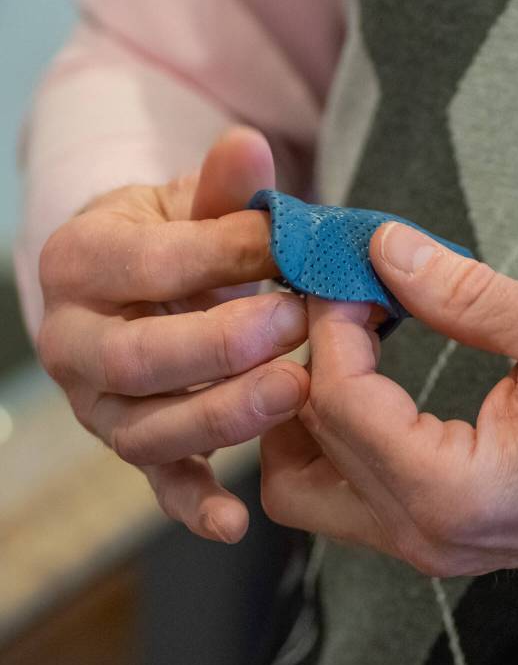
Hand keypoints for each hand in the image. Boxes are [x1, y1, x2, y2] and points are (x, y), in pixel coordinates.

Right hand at [37, 128, 309, 542]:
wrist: (137, 288)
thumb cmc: (173, 238)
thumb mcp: (191, 204)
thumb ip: (224, 186)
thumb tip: (250, 143)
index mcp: (80, 264)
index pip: (149, 264)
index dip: (221, 256)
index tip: (289, 248)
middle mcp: (74, 343)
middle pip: (139, 358)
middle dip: (220, 344)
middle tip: (295, 322)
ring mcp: (100, 406)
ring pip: (149, 429)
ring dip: (224, 415)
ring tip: (296, 388)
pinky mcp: (135, 445)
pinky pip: (159, 483)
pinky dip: (194, 505)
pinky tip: (235, 522)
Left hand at [260, 222, 517, 574]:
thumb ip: (464, 291)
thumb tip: (384, 248)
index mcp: (454, 492)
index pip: (339, 402)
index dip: (331, 324)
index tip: (352, 271)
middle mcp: (426, 536)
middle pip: (302, 454)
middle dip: (306, 366)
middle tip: (342, 305)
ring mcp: (429, 548)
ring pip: (309, 488)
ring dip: (309, 414)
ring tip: (350, 345)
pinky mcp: (440, 540)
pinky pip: (351, 496)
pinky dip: (341, 439)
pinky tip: (376, 382)